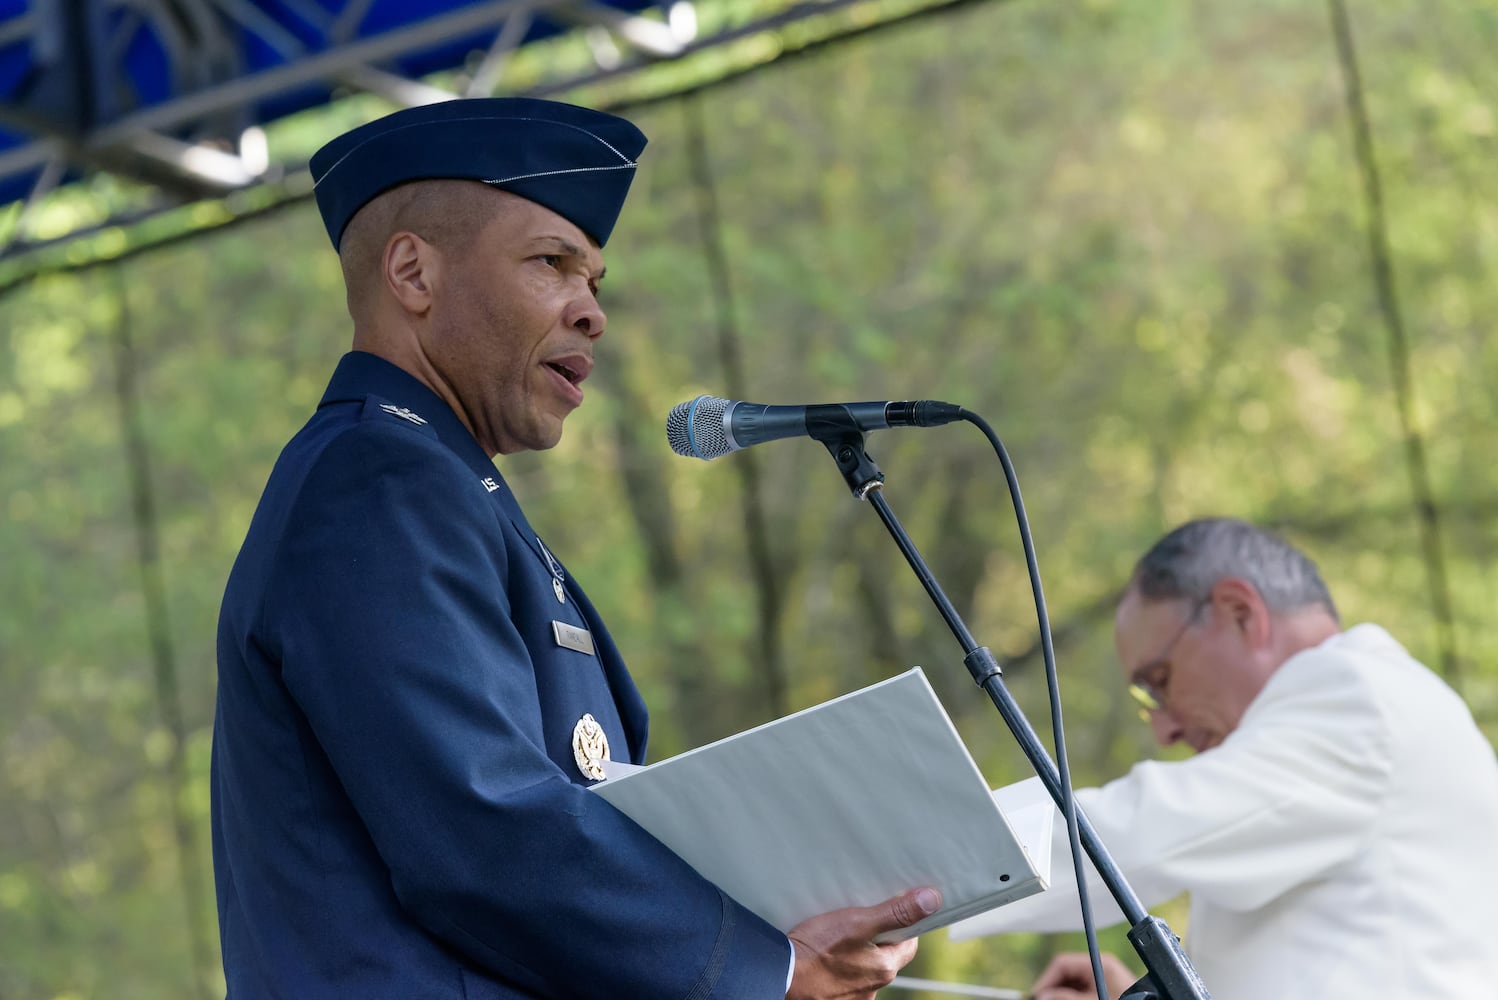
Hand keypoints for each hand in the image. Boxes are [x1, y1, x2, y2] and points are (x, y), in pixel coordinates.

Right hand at [785, 886, 940, 999]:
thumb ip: (896, 912)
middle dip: (876, 939)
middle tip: (859, 920)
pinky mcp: (831, 999)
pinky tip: (823, 955)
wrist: (779, 975)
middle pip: (885, 956)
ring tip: (836, 937)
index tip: (890, 911)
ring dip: (855, 954)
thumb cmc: (816, 949)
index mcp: (884, 968)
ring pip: (863, 968)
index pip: (908, 943)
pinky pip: (843, 979)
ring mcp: (852, 997)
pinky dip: (837, 967)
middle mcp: (873, 989)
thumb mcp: (858, 922)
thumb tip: (932, 899)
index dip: (902, 925)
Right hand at [1032, 951, 1137, 999]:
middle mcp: (1102, 966)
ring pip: (1074, 982)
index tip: (1037, 994)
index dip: (1046, 979)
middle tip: (1043, 999)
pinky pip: (1084, 989)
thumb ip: (1065, 997)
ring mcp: (1106, 978)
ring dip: (1063, 993)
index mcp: (1099, 963)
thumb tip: (1042, 995)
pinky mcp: (1109, 988)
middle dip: (1053, 988)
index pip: (1062, 963)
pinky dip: (1073, 996)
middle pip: (1067, 973)